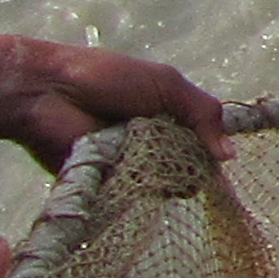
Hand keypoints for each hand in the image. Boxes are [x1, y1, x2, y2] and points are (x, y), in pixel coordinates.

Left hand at [0, 39, 229, 169]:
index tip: (220, 160)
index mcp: (166, 118)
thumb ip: (203, 113)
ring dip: (162, 177)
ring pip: (162, 186)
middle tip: (185, 161)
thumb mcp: (166, 84)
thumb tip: (230, 157)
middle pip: (186, 168)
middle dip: (189, 166)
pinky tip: (134, 180)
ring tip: (151, 163)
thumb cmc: (106, 78)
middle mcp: (150, 145)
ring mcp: (128, 167)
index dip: (213, 153)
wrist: (48, 91)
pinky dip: (136, 191)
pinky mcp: (104, 187)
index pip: (202, 144)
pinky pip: (131, 199)